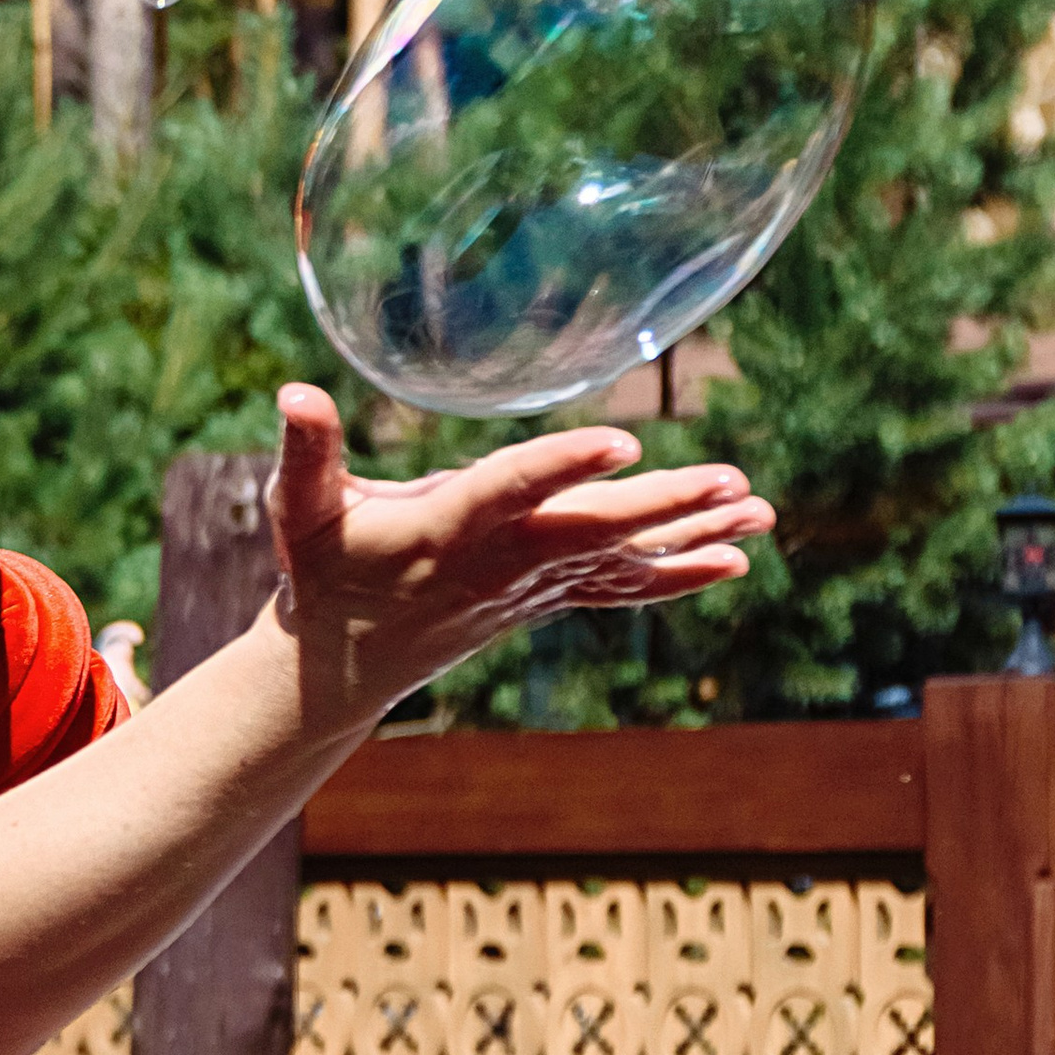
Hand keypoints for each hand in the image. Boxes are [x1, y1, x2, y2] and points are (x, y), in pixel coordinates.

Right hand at [266, 383, 773, 719]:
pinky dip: (680, 573)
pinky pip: (623, 586)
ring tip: (761, 513)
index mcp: (446, 528)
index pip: (512, 491)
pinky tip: (738, 556)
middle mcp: (500, 561)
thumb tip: (292, 390)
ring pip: (622, 559)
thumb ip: (305, 451)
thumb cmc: (323, 570)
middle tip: (733, 483)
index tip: (623, 443)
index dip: (565, 466)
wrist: (347, 664)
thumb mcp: (301, 510)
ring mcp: (531, 586)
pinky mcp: (546, 597)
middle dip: (665, 506)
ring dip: (694, 536)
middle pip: (593, 529)